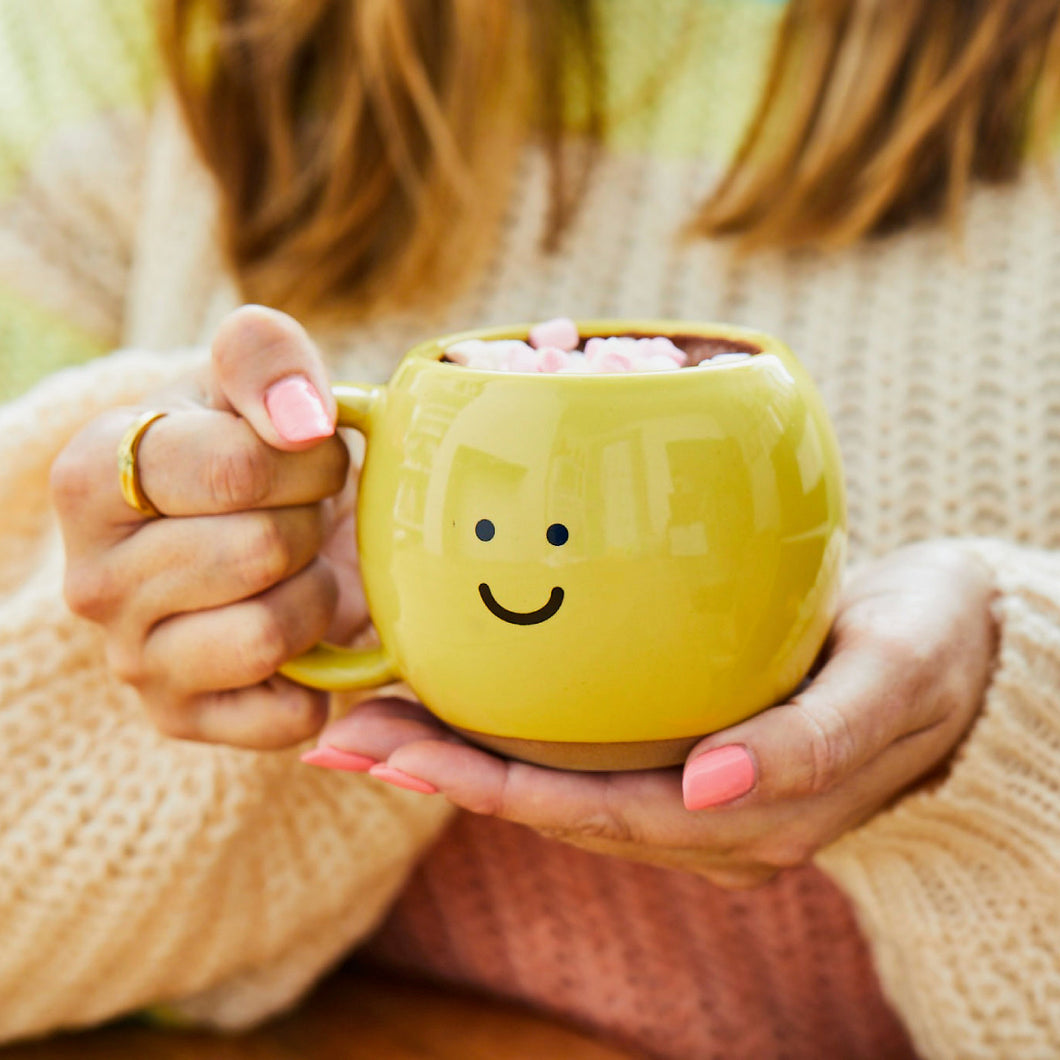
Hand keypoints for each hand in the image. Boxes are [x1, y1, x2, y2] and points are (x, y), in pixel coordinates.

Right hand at [52, 306, 364, 748]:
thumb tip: (302, 417)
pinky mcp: (182, 720)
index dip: (308, 457)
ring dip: (315, 593)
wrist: (239, 529)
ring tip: (295, 568)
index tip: (307, 452)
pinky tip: (299, 630)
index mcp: (89, 478)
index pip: (237, 469)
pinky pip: (287, 712)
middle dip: (311, 522)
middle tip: (300, 513)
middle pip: (262, 550)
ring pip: (271, 631)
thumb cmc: (240, 450)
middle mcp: (91, 581)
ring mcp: (132, 661)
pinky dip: (320, 670)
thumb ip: (265, 357)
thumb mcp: (245, 382)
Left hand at [308, 541, 998, 887]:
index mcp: (747, 819)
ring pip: (556, 785)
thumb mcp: (893, 678)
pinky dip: (510, 732)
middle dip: (444, 773)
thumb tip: (709, 782)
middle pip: (551, 806)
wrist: (965, 652)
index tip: (396, 750)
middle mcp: (706, 822)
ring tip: (371, 718)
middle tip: (345, 732)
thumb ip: (809, 744)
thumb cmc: (933, 652)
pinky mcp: (687, 754)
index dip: (488, 786)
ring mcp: (693, 794)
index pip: (592, 814)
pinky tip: (457, 696)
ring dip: (461, 755)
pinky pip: (582, 754)